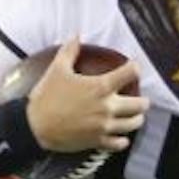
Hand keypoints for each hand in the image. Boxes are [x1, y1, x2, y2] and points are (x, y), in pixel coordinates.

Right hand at [26, 39, 145, 154]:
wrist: (35, 127)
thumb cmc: (46, 97)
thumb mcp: (57, 69)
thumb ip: (69, 51)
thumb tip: (76, 35)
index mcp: (101, 87)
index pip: (131, 72)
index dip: (135, 67)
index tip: (133, 68)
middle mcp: (107, 107)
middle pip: (140, 104)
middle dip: (144, 101)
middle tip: (141, 99)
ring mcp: (104, 126)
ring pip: (134, 124)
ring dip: (136, 119)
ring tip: (134, 117)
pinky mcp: (98, 141)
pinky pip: (120, 143)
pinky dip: (123, 140)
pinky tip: (121, 137)